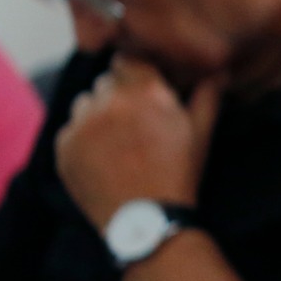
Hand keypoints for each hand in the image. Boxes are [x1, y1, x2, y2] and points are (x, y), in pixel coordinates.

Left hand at [55, 56, 222, 230]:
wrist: (146, 220)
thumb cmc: (179, 174)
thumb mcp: (201, 134)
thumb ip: (207, 96)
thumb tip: (217, 72)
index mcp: (145, 92)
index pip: (128, 60)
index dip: (136, 73)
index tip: (142, 87)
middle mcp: (109, 101)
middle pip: (106, 81)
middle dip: (118, 95)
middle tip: (133, 121)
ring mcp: (82, 124)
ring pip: (84, 103)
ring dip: (97, 114)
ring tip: (116, 141)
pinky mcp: (63, 147)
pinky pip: (70, 130)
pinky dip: (82, 139)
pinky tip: (102, 159)